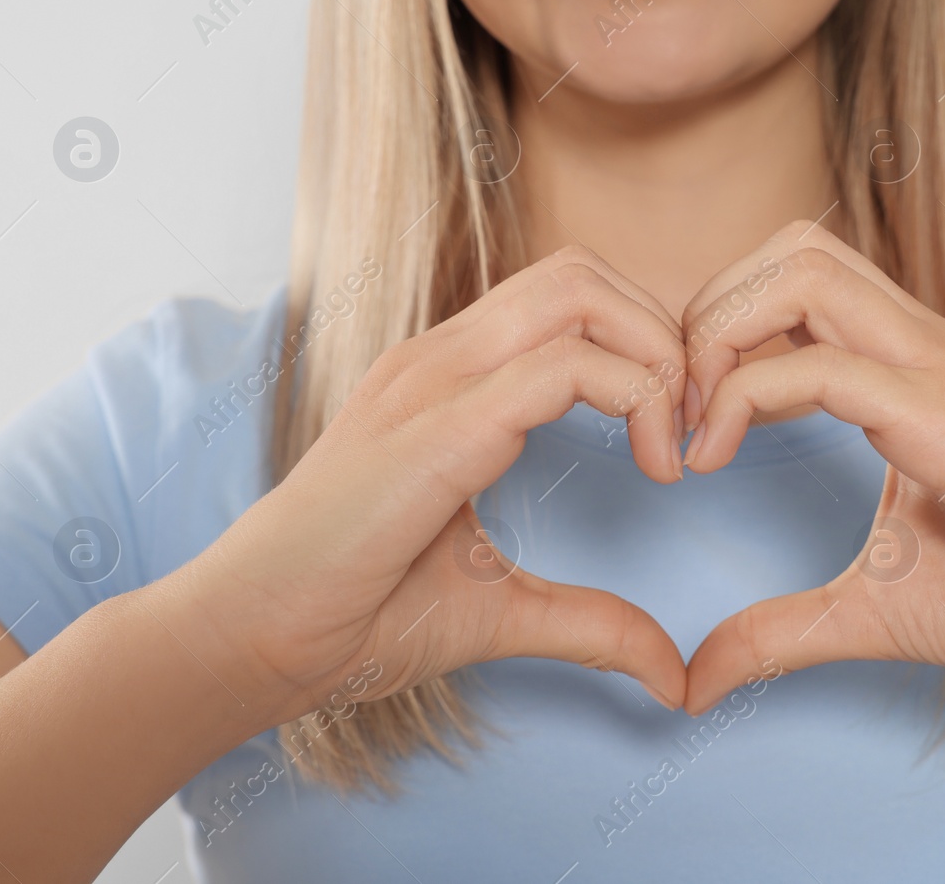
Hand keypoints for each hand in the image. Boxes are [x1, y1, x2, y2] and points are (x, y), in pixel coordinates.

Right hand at [167, 246, 691, 726]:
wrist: (248, 641)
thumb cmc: (352, 613)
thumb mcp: (499, 609)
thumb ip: (591, 622)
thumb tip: (672, 672)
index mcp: (449, 378)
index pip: (568, 297)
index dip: (646, 345)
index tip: (684, 436)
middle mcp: (440, 357)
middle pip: (583, 273)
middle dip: (663, 332)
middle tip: (695, 427)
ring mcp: (431, 381)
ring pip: (578, 295)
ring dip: (655, 356)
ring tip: (677, 446)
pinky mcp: (434, 428)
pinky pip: (559, 369)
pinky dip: (633, 397)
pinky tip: (654, 469)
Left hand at [679, 221, 944, 713]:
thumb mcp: (864, 612)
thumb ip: (776, 632)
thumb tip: (695, 682)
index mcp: (906, 368)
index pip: (792, 281)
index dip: (717, 333)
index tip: (684, 427)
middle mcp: (922, 346)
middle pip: (788, 248)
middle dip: (707, 313)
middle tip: (675, 412)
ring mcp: (940, 368)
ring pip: (799, 271)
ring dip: (718, 334)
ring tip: (693, 426)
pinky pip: (821, 366)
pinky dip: (744, 395)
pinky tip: (714, 457)